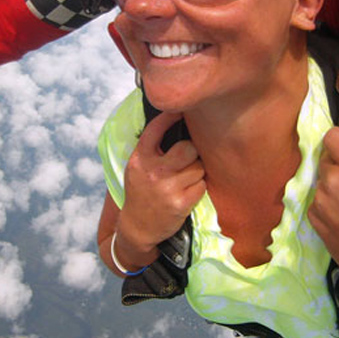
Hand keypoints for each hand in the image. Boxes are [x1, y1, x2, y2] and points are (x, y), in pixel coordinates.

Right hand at [114, 111, 205, 264]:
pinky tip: (187, 193)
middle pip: (188, 148)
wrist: (137, 227)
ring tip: (184, 179)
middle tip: (186, 160)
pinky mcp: (180, 204)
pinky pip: (202, 185)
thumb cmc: (141, 192)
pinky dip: (198, 188)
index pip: (155, 129)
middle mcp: (153, 171)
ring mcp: (166, 188)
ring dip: (196, 172)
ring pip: (198, 167)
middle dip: (191, 152)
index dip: (170, 116)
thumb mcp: (137, 167)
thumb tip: (173, 119)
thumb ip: (151, 148)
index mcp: (140, 159)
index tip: (181, 110)